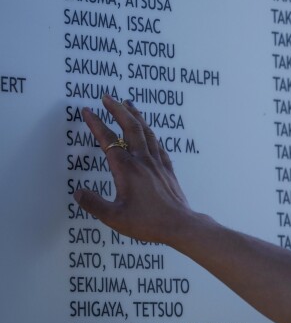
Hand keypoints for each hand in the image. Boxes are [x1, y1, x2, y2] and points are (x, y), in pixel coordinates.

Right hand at [73, 94, 194, 244]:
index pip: (108, 140)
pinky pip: (158, 145)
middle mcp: (143, 162)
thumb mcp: (114, 217)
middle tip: (107, 97)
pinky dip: (150, 133)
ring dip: (136, 116)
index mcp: (127, 170)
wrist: (180, 225)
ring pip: (146, 133)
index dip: (96, 124)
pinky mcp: (167, 170)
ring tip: (128, 104)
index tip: (87, 111)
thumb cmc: (148, 223)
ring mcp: (157, 164)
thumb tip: (78, 192)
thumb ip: (93, 204)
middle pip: (130, 128)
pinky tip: (149, 132)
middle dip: (118, 110)